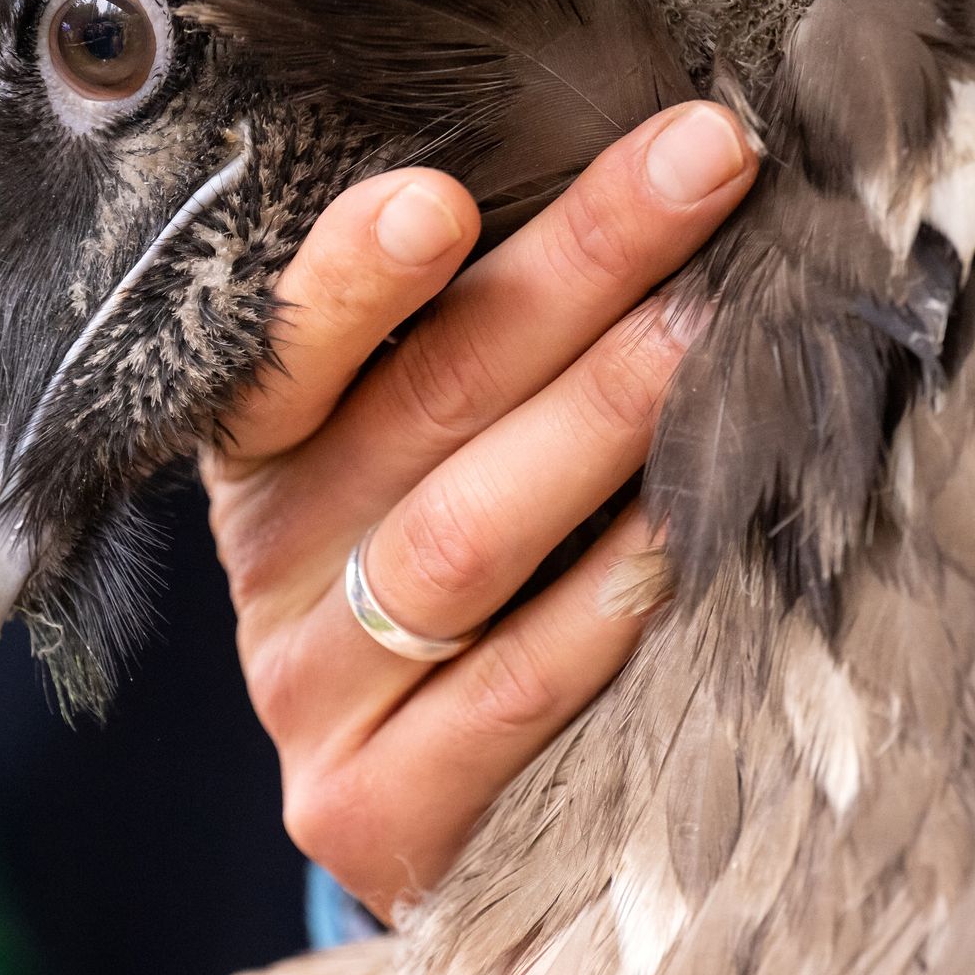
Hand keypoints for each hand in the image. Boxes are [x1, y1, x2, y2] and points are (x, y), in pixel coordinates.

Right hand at [200, 101, 756, 919]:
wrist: (428, 805)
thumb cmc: (461, 565)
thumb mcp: (433, 450)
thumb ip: (492, 341)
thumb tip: (653, 177)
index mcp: (270, 450)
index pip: (288, 347)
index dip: (358, 274)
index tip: (443, 196)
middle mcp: (274, 559)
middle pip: (422, 405)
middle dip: (575, 271)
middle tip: (700, 168)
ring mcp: (311, 691)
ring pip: (459, 539)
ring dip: (593, 423)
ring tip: (704, 334)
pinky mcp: (367, 807)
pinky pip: (505, 690)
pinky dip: (598, 606)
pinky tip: (678, 536)